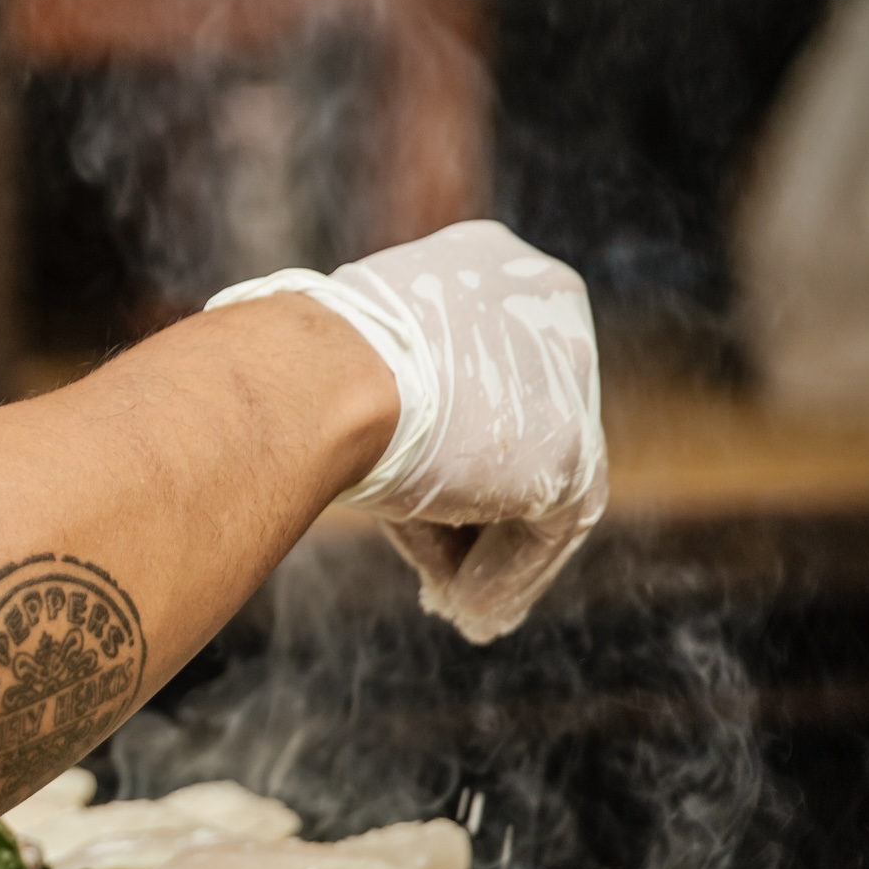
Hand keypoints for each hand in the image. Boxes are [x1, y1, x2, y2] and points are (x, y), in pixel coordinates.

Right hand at [207, 220, 606, 641]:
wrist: (313, 379)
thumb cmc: (295, 368)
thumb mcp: (339, 357)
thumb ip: (376, 384)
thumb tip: (336, 433)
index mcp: (485, 260)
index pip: (484, 364)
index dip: (452, 436)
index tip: (420, 491)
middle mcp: (544, 299)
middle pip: (517, 425)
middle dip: (479, 497)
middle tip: (444, 559)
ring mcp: (567, 375)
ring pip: (534, 483)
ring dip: (489, 546)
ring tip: (451, 599)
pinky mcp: (573, 450)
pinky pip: (546, 531)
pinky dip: (503, 573)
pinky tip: (463, 607)